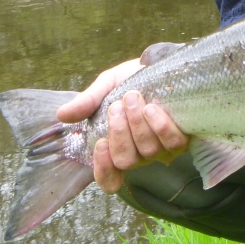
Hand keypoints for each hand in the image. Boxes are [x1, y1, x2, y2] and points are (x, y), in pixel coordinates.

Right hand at [57, 58, 189, 193]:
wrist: (163, 65)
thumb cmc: (134, 79)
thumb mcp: (107, 86)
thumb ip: (87, 102)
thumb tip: (62, 115)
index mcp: (118, 145)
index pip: (109, 178)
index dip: (103, 168)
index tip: (101, 143)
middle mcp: (140, 153)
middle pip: (126, 161)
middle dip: (119, 133)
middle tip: (117, 106)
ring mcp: (162, 148)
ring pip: (148, 151)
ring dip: (138, 124)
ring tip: (133, 98)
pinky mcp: (182, 138)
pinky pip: (172, 143)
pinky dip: (160, 126)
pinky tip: (152, 108)